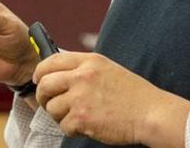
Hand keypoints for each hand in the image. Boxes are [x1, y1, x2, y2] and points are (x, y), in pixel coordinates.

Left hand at [33, 52, 189, 146]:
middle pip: (45, 84)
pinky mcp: (82, 118)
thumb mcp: (108, 70)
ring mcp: (81, 98)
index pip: (52, 60)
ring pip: (51, 108)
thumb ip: (84, 69)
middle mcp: (82, 76)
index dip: (41, 72)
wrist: (150, 114)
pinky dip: (73, 129)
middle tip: (50, 103)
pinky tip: (87, 125)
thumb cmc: (134, 95)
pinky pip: (63, 126)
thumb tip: (60, 75)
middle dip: (43, 96)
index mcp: (89, 62)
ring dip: (60, 115)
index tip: (39, 80)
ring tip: (77, 116)